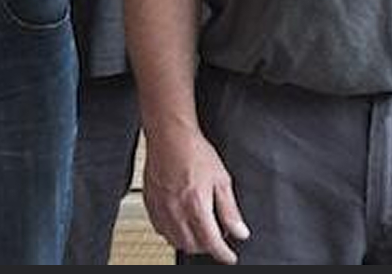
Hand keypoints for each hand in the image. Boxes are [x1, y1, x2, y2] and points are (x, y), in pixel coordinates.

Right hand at [143, 122, 249, 263]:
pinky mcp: (151, 202)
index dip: (224, 254)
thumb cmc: (193, 150)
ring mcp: (161, 208)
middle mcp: (176, 211)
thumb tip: (240, 231)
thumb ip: (230, 209)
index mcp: (196, 206)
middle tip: (216, 236)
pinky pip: (160, 229)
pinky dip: (172, 232)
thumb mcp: (222, 179)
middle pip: (193, 246)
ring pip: (175, 240)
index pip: (212, 243)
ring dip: (189, 242)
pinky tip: (179, 222)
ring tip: (198, 230)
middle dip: (207, 246)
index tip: (230, 257)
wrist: (169, 134)